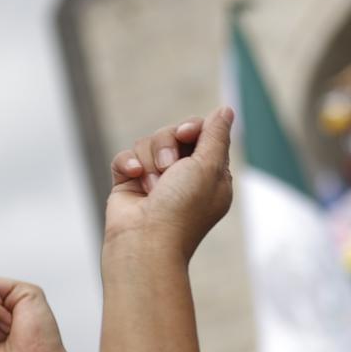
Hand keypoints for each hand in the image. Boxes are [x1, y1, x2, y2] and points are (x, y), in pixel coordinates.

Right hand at [103, 109, 233, 258]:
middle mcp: (183, 176)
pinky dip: (128, 165)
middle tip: (170, 169)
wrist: (146, 241)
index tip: (187, 133)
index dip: (192, 128)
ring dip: (150, 161)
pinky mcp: (129, 184)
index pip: (201, 133)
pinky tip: (134, 179)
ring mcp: (155, 180)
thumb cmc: (183, 208)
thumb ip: (216, 136)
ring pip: (147, 143)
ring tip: (153, 186)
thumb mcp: (209, 167)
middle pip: (172, 133)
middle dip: (167, 146)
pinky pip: (125, 157)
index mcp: (210, 175)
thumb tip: (225, 110)